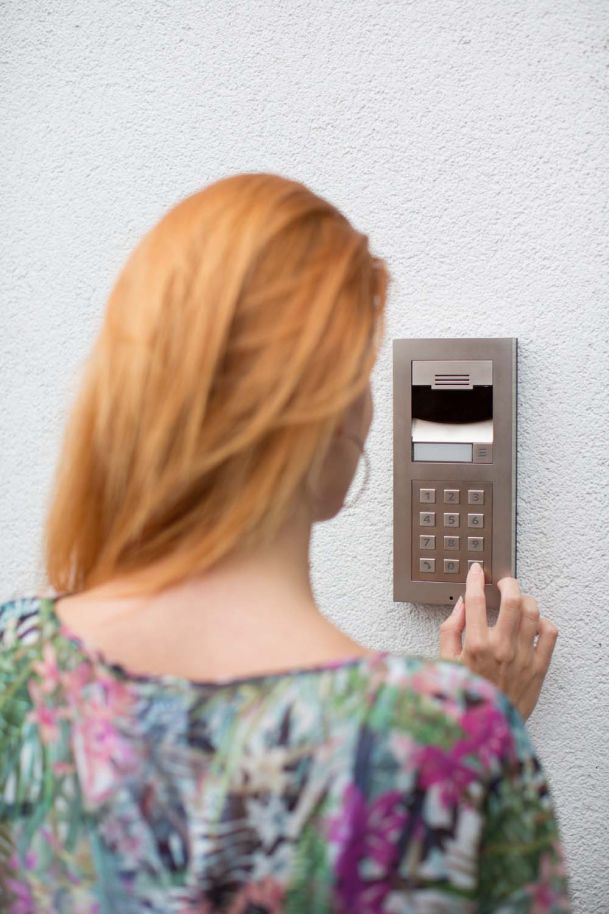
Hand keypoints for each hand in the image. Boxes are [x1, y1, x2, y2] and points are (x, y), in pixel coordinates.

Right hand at [439, 562, 558, 718]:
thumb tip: (460, 605)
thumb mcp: (445, 663)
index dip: (475, 579)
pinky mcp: (538, 669)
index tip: (476, 571)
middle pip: (512, 599)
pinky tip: (532, 624)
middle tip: (502, 583)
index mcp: (475, 646)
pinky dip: (543, 623)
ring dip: (525, 600)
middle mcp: (501, 648)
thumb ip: (450, 630)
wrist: (484, 732)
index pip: (476, 599)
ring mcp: (523, 657)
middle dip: (507, 583)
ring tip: (517, 602)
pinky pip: (549, 635)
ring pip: (533, 612)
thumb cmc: (464, 697)